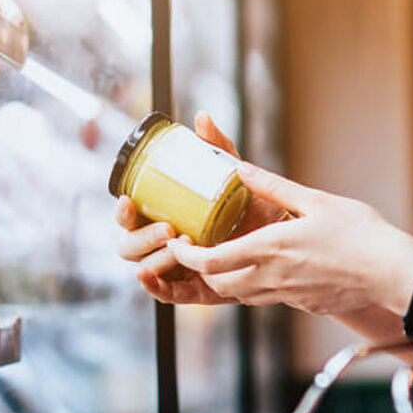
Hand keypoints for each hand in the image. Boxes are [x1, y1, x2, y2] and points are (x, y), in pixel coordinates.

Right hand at [115, 111, 284, 303]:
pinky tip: (150, 276)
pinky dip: (155, 287)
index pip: (132, 216)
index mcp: (167, 216)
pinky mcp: (196, 290)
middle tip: (168, 229)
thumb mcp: (236, 178)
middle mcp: (167, 244)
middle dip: (141, 237)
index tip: (127, 199)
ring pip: (147, 268)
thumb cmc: (256, 207)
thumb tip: (202, 118)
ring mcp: (179, 268)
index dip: (123, 210)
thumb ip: (218, 149)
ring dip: (155, 258)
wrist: (289, 239)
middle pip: (130, 245)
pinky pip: (168, 294)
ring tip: (179, 245)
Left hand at [167, 164, 412, 315]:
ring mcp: (289, 296)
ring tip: (234, 258)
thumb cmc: (361, 234)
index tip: (177, 243)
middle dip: (203, 271)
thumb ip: (275, 187)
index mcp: (270, 249)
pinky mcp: (306, 304)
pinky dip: (261, 287)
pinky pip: (272, 299)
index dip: (185, 256)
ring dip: (230, 281)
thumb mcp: (316, 201)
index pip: (210, 262)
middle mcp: (273, 277)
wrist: (393, 273)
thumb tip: (241, 168)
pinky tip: (276, 269)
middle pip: (219, 285)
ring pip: (243, 296)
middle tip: (201, 251)